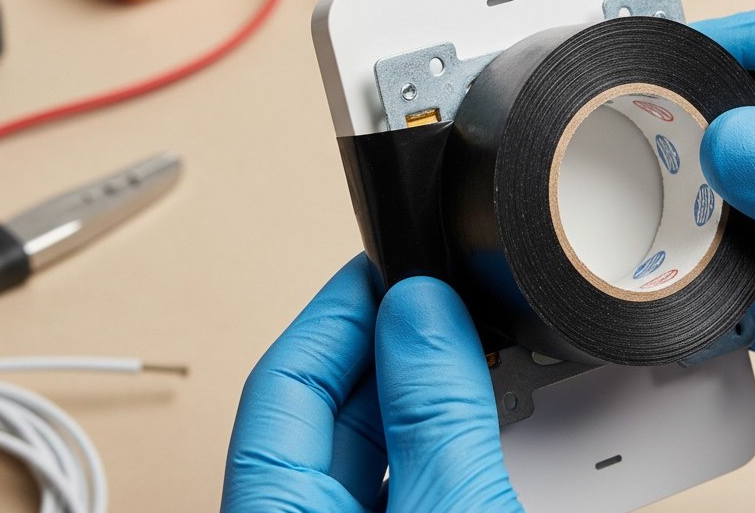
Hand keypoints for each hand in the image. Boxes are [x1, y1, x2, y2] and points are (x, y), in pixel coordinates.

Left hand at [221, 255, 522, 511]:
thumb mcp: (448, 510)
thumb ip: (433, 418)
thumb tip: (422, 312)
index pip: (283, 383)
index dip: (338, 312)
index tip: (387, 267)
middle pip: (325, 413)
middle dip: (384, 346)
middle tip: (437, 297)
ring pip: (369, 451)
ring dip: (416, 396)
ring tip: (465, 349)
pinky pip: (403, 485)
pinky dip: (434, 446)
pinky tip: (471, 421)